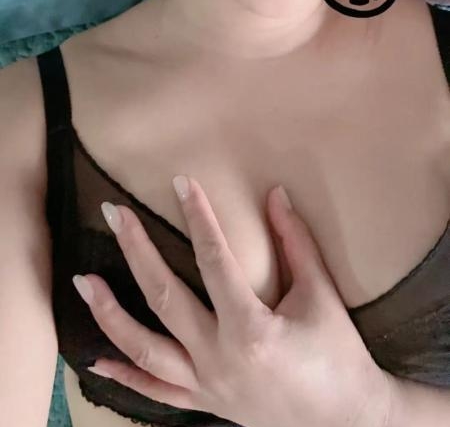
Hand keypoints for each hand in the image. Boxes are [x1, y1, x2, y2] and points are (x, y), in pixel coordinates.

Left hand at [73, 176, 391, 426]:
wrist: (348, 422)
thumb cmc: (339, 356)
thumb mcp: (321, 296)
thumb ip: (297, 242)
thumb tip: (276, 194)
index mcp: (251, 329)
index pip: (214, 259)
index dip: (198, 216)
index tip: (181, 182)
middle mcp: (218, 358)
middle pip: (164, 296)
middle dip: (135, 251)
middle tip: (113, 213)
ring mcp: (206, 385)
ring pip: (145, 348)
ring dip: (110, 313)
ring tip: (83, 281)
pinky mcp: (204, 402)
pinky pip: (156, 391)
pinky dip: (124, 374)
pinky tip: (95, 358)